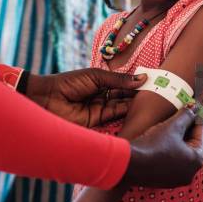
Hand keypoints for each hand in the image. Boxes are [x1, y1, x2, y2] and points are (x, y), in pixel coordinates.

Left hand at [26, 68, 146, 126]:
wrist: (46, 99)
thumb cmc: (68, 83)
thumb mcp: (96, 77)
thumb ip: (119, 80)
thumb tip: (142, 78)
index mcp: (100, 83)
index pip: (122, 84)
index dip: (136, 84)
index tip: (153, 82)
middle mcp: (101, 97)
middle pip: (124, 97)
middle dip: (138, 96)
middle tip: (156, 94)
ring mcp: (99, 111)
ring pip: (121, 109)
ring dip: (134, 106)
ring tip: (150, 102)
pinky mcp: (96, 124)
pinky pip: (113, 119)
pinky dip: (125, 116)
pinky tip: (137, 112)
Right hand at [122, 107, 202, 187]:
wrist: (130, 164)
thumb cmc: (154, 145)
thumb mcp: (172, 126)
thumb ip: (186, 115)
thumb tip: (194, 107)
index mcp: (197, 160)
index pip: (201, 133)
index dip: (196, 118)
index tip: (193, 108)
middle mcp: (190, 172)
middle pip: (191, 144)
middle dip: (186, 128)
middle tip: (181, 114)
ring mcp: (177, 179)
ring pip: (180, 153)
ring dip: (177, 139)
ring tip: (169, 125)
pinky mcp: (164, 181)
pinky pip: (171, 161)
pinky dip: (168, 150)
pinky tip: (160, 140)